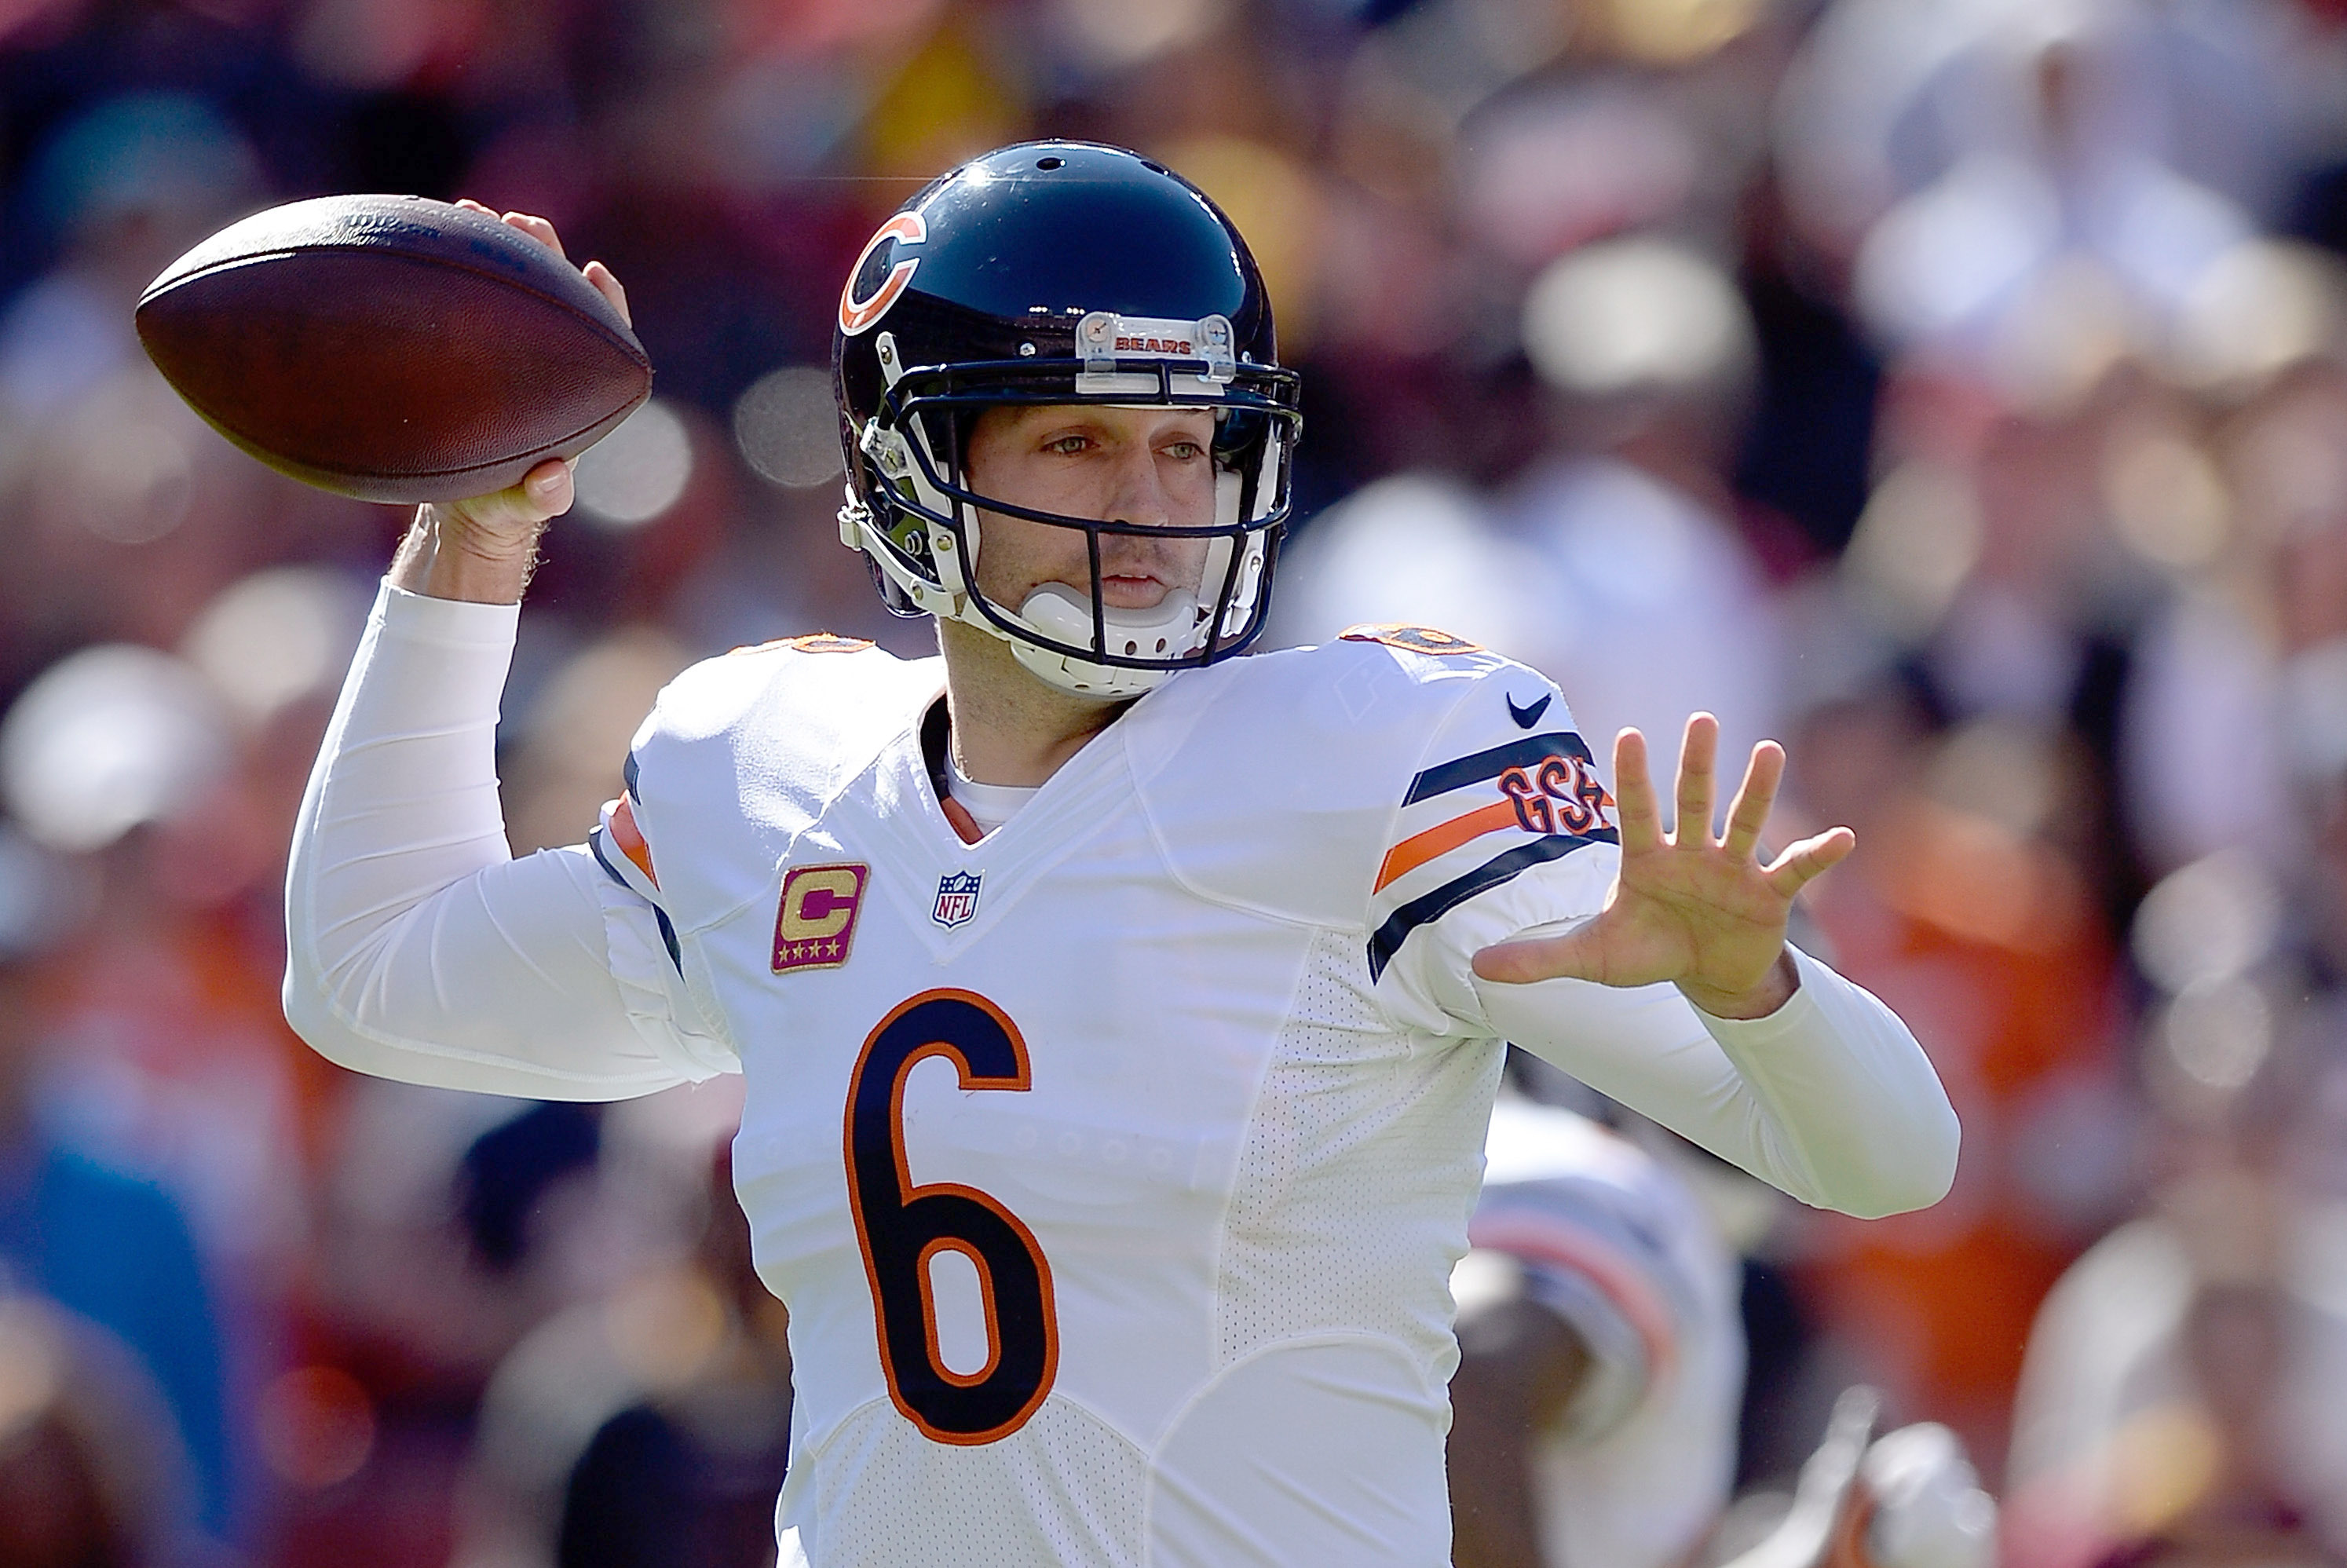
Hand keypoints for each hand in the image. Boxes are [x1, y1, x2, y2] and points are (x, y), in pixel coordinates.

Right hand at [389, 204, 631, 603]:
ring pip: (511, 293)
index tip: (596, 271)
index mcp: (575, 397)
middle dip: (544, 256)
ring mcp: (508, 359)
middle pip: (558, 299)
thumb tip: (554, 480)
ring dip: (498, 252)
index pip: (606, 339)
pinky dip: (455, 277)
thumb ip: (541, 499)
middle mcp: (547, 368)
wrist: (462, 514)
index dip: (606, 304)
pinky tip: (430, 245)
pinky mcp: (470, 358)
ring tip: (473, 211)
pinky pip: (468, 309)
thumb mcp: (520, 509)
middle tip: (521, 221)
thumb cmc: (501, 510)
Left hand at [1470, 714, 1853, 1018]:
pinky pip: (1796, 870)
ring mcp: (1733, 869)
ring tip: (1768, 750)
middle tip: (1701, 719)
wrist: (1705, 975)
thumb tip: (1477, 970)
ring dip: (1757, 790)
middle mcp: (1691, 852)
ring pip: (1745, 821)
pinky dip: (1819, 855)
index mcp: (1647, 859)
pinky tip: (1843, 838)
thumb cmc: (1647, 952)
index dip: (1634, 777)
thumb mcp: (1592, 958)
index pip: (1636, 811)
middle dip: (1696, 765)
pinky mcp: (1768, 894)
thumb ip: (1540, 958)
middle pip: (1693, 801)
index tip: (1631, 734)